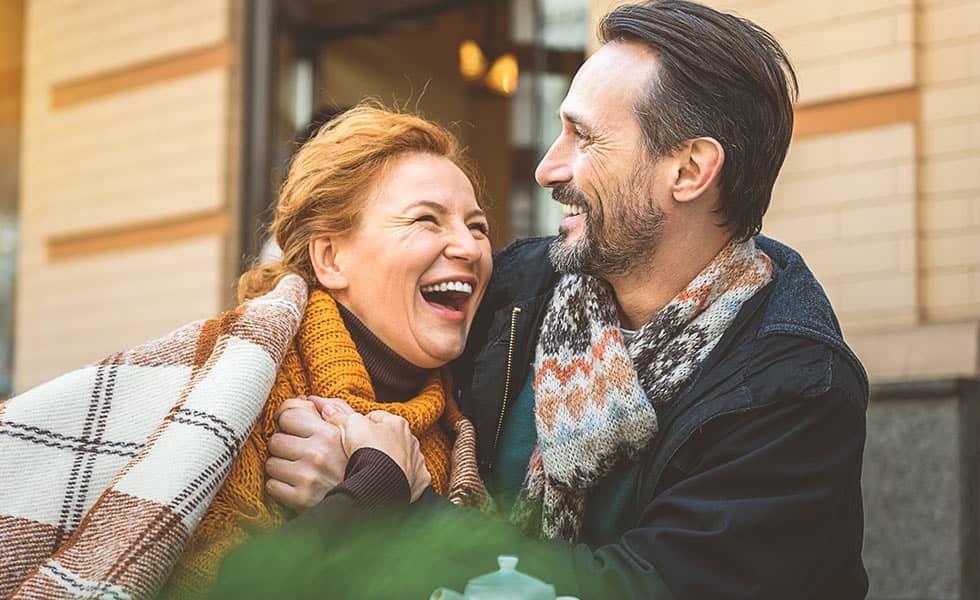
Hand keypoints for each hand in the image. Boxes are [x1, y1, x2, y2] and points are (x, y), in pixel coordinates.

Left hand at [265, 396, 347, 510]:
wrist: (366, 499)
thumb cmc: (356, 460)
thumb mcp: (353, 430)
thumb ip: (333, 408)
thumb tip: (304, 397)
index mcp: (329, 432)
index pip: (288, 414)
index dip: (287, 420)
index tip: (290, 427)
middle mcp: (317, 453)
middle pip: (275, 439)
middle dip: (283, 445)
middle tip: (297, 452)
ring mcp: (308, 477)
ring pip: (270, 463)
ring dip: (280, 466)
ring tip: (297, 469)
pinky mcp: (301, 498)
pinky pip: (272, 486)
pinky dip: (280, 486)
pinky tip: (295, 484)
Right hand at [323, 407, 430, 501]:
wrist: (382, 481)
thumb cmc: (368, 450)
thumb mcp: (350, 426)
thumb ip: (340, 416)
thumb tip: (329, 409)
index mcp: (397, 423)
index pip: (376, 418)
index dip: (360, 425)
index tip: (351, 434)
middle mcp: (411, 440)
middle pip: (390, 437)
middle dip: (378, 443)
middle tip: (360, 453)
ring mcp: (416, 460)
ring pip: (402, 457)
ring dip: (391, 461)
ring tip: (374, 469)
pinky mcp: (419, 479)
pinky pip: (412, 477)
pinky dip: (403, 478)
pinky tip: (390, 481)